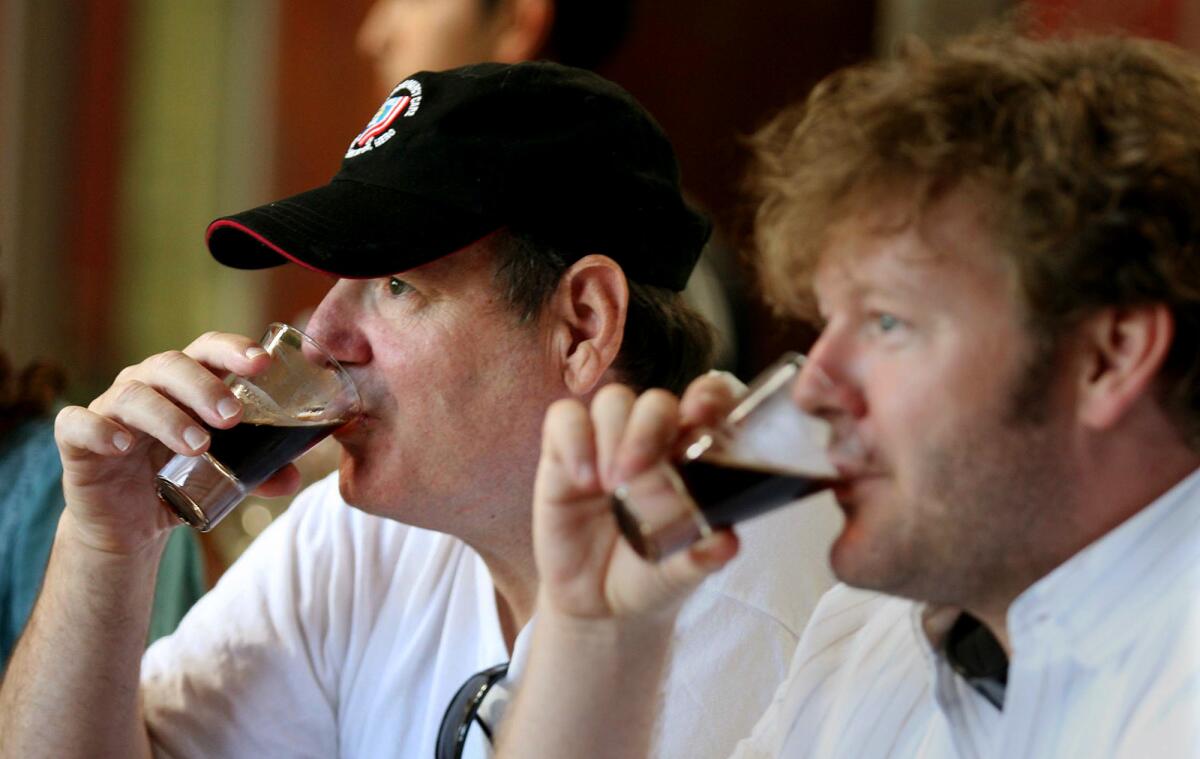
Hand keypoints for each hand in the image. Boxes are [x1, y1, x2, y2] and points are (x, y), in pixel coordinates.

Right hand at [53, 331, 301, 554]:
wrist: (129, 523)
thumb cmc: (180, 479)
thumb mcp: (225, 475)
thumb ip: (260, 473)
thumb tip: (295, 478)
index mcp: (184, 384)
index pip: (207, 351)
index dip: (232, 350)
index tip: (262, 364)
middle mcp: (147, 386)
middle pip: (171, 365)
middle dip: (205, 387)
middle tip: (233, 417)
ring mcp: (110, 409)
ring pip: (134, 395)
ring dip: (168, 417)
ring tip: (199, 446)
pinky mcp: (77, 441)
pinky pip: (78, 424)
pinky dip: (99, 430)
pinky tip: (122, 445)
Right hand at [531, 373, 744, 622]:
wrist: (598, 607)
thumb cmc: (649, 576)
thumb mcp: (679, 573)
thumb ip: (701, 558)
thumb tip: (727, 542)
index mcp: (691, 457)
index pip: (709, 401)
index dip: (710, 395)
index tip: (702, 413)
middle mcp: (652, 442)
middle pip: (656, 401)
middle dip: (651, 425)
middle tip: (639, 471)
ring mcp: (606, 445)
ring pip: (613, 401)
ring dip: (614, 434)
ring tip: (611, 485)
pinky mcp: (563, 455)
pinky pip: (564, 420)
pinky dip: (574, 440)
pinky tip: (582, 479)